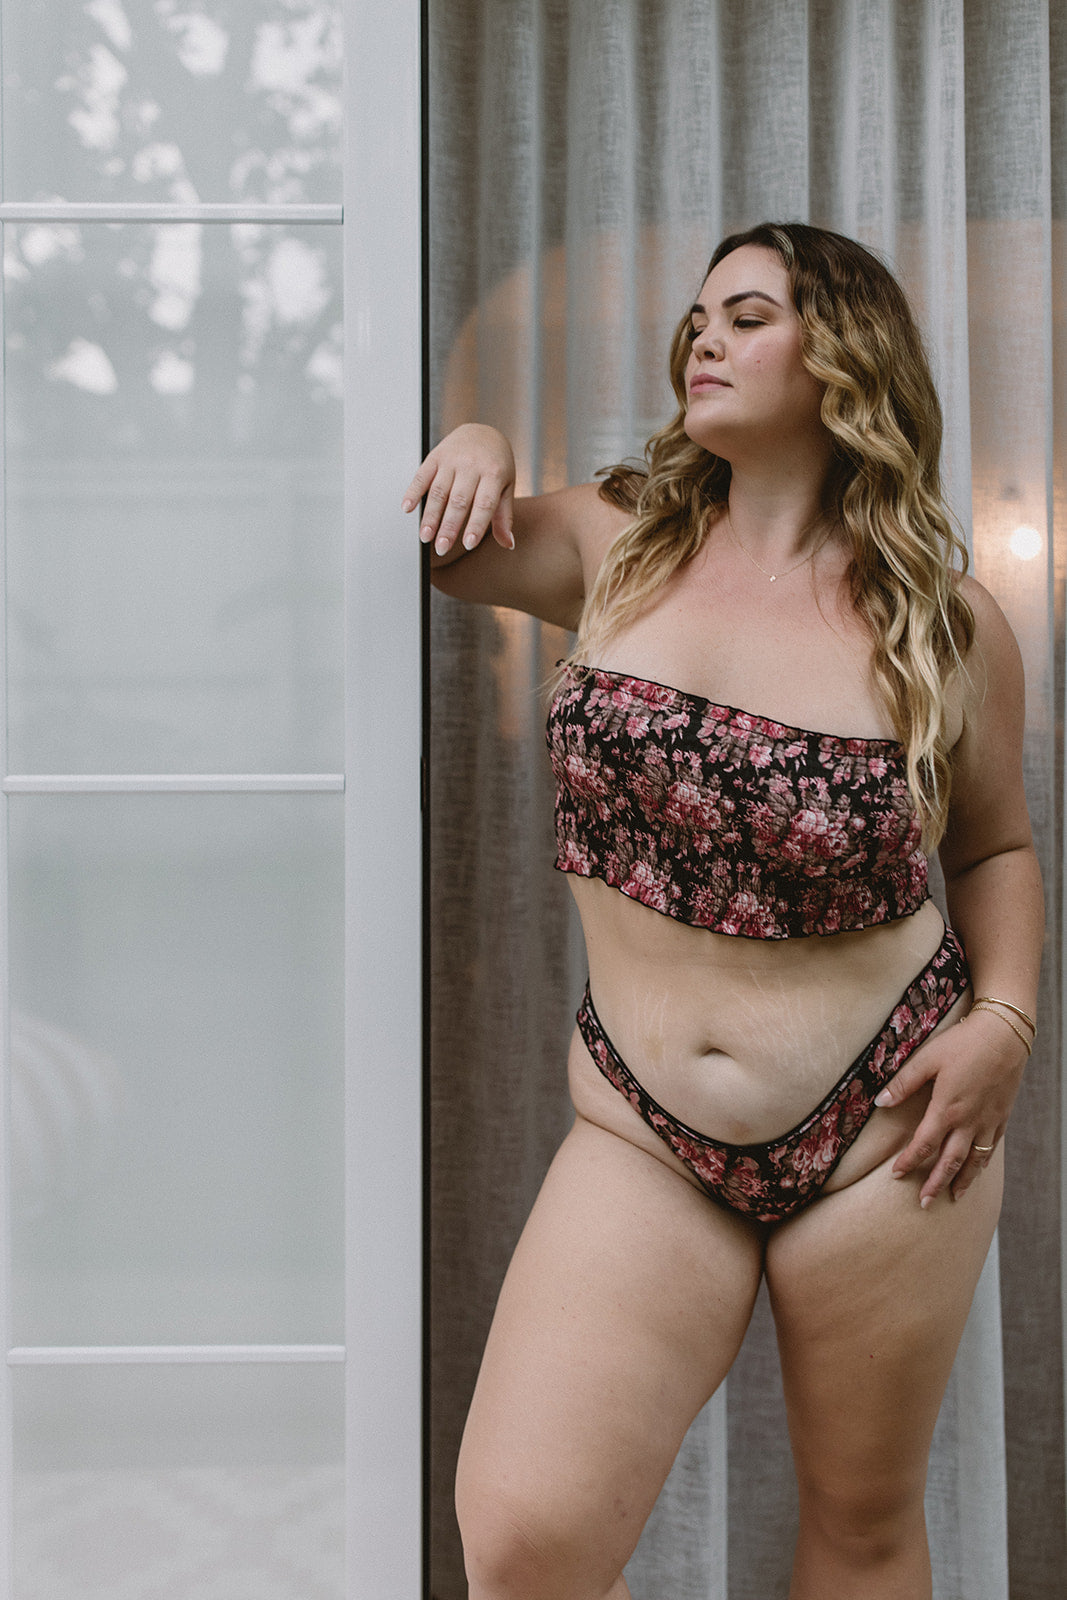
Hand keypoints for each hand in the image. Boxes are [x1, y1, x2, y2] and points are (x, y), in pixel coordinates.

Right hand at [401, 423, 515, 556]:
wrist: (483, 431)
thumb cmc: (496, 463)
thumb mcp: (507, 487)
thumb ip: (504, 516)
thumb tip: (508, 544)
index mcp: (494, 473)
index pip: (484, 503)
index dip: (476, 525)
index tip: (468, 544)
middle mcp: (472, 465)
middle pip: (458, 501)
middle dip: (449, 527)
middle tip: (442, 547)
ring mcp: (452, 459)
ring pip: (439, 491)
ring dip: (430, 516)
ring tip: (425, 537)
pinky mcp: (436, 456)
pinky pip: (422, 475)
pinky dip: (413, 492)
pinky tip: (407, 508)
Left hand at [874, 1008, 1027, 1205]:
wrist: (1006, 1035)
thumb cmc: (963, 1043)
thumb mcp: (927, 1058)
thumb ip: (903, 1083)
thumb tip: (879, 1102)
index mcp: (946, 1109)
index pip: (923, 1145)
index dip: (909, 1162)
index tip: (896, 1175)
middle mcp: (968, 1121)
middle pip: (950, 1162)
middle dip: (935, 1184)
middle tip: (924, 1204)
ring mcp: (988, 1121)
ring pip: (974, 1160)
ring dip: (962, 1181)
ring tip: (953, 1197)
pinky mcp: (1002, 1116)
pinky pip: (991, 1147)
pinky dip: (982, 1163)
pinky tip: (977, 1168)